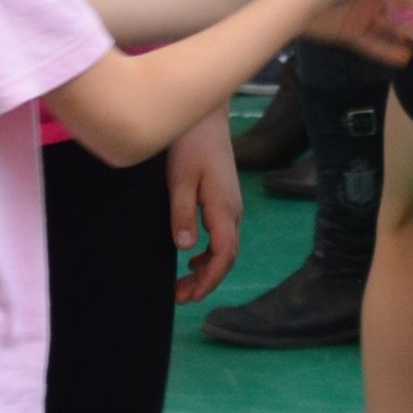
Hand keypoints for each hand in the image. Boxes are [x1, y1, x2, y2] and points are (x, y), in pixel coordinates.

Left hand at [167, 115, 242, 303]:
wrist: (205, 115)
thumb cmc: (190, 143)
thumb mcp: (179, 179)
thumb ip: (182, 213)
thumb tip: (184, 248)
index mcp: (224, 208)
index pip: (224, 255)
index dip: (209, 280)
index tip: (190, 297)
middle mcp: (233, 210)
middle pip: (226, 256)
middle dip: (206, 281)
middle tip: (180, 297)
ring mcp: (231, 203)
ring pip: (225, 246)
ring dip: (207, 269)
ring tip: (183, 284)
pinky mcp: (224, 197)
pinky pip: (221, 234)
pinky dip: (208, 253)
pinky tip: (190, 255)